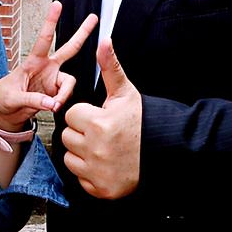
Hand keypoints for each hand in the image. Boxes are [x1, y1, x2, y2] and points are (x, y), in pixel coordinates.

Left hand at [0, 1, 96, 131]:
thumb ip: (33, 100)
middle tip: (93, 18)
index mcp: (33, 62)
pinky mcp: (55, 94)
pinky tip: (52, 107)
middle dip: (82, 33)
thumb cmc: (2, 99)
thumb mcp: (11, 98)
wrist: (3, 114)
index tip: (57, 5)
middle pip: (69, 49)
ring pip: (70, 81)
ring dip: (64, 94)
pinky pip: (66, 96)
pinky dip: (61, 103)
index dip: (51, 21)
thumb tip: (51, 102)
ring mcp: (52, 81)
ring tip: (53, 105)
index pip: (44, 38)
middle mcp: (46, 68)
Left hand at [60, 38, 140, 198]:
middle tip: (103, 133)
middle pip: (68, 137)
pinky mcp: (101, 190)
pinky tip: (106, 164)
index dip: (85, 114)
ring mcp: (98, 172)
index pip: (71, 115)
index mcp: (99, 123)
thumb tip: (103, 41)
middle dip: (82, 133)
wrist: (164, 151)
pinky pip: (81, 180)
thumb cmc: (142, 121)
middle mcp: (96, 149)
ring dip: (82, 154)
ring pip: (70, 158)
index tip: (101, 117)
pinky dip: (90, 174)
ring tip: (103, 148)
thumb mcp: (125, 93)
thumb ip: (110, 67)